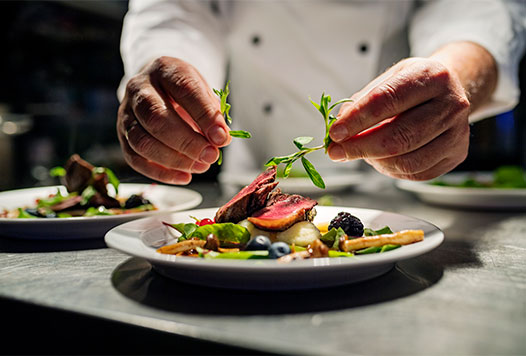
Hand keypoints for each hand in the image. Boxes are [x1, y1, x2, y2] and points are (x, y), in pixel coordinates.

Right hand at [117, 56, 230, 183]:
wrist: (158, 87)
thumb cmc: (185, 92)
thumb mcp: (202, 92)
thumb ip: (212, 112)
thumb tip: (220, 140)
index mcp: (164, 69)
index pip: (184, 89)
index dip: (204, 115)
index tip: (222, 137)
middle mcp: (139, 88)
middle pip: (156, 118)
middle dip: (187, 142)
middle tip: (211, 156)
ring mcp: (126, 112)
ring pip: (142, 142)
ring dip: (174, 160)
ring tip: (201, 166)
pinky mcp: (122, 135)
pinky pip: (135, 159)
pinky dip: (161, 173)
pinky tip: (185, 176)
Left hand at [327, 57, 470, 179]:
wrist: (450, 90)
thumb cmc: (414, 85)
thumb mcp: (389, 78)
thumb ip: (362, 101)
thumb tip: (339, 126)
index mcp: (431, 76)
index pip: (386, 100)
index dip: (357, 120)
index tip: (335, 132)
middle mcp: (451, 104)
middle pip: (398, 137)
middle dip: (359, 148)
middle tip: (336, 151)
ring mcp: (457, 132)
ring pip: (407, 161)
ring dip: (374, 161)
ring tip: (359, 152)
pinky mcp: (456, 154)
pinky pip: (415, 173)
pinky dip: (390, 170)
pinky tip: (380, 159)